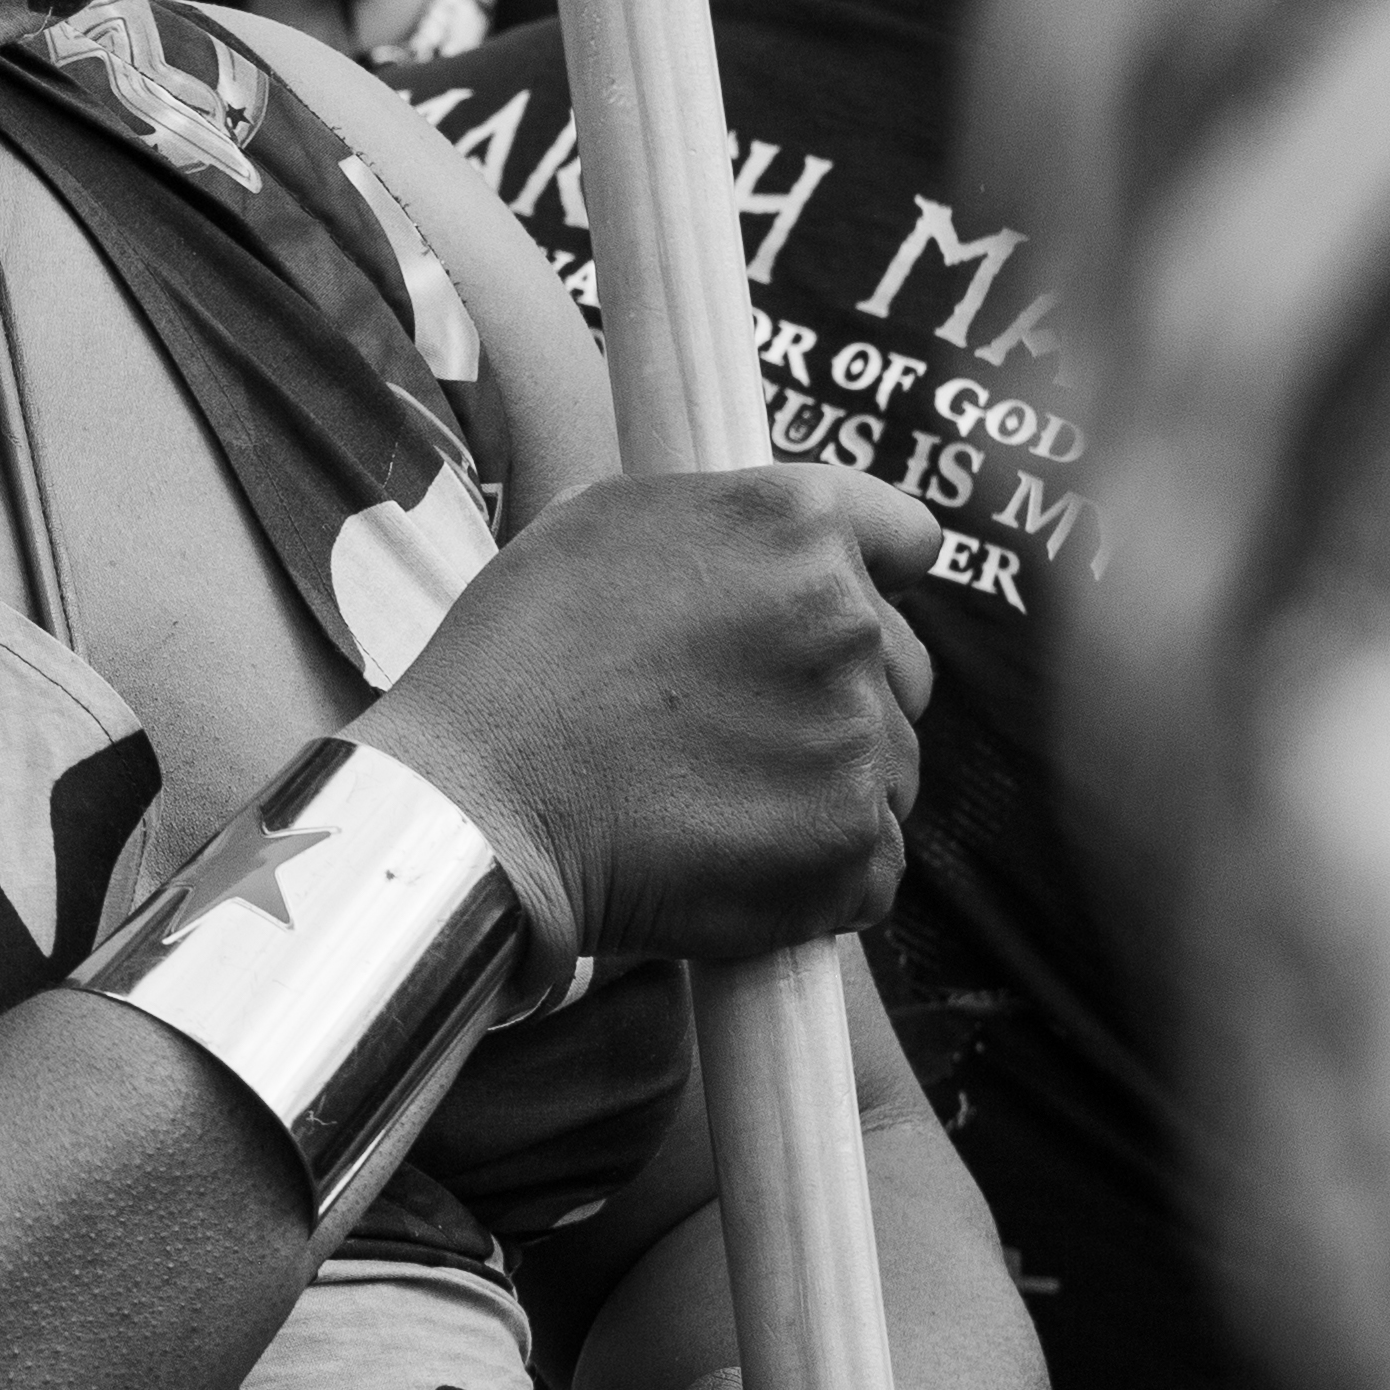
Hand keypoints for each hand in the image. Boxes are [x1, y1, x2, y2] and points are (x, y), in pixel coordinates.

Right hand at [356, 465, 934, 974]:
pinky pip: (876, 860)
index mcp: (795, 525)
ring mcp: (858, 741)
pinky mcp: (853, 848)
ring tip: (718, 795)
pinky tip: (735, 856)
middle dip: (843, 692)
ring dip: (830, 784)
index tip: (826, 615)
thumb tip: (796, 549)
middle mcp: (847, 621)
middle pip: (905, 665)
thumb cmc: (520, 656)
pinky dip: (820, 870)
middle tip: (736, 724)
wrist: (479, 802)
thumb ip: (729, 521)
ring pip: (892, 767)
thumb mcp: (607, 519)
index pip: (911, 536)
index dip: (872, 575)